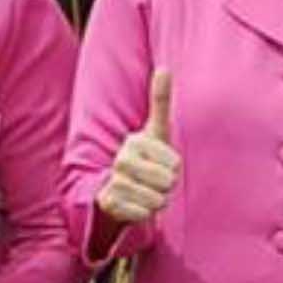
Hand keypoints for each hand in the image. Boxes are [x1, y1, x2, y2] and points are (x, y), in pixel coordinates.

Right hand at [95, 67, 180, 225]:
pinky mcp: (108, 203)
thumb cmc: (145, 157)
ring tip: (146, 191)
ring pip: (155, 200)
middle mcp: (121, 160)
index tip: (162, 163)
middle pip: (166, 182)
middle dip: (167, 186)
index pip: (174, 163)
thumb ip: (161, 101)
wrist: (117, 185)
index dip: (174, 168)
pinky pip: (142, 214)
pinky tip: (135, 204)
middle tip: (155, 181)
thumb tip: (163, 68)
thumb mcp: (157, 131)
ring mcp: (113, 181)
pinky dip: (144, 213)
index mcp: (135, 141)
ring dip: (156, 200)